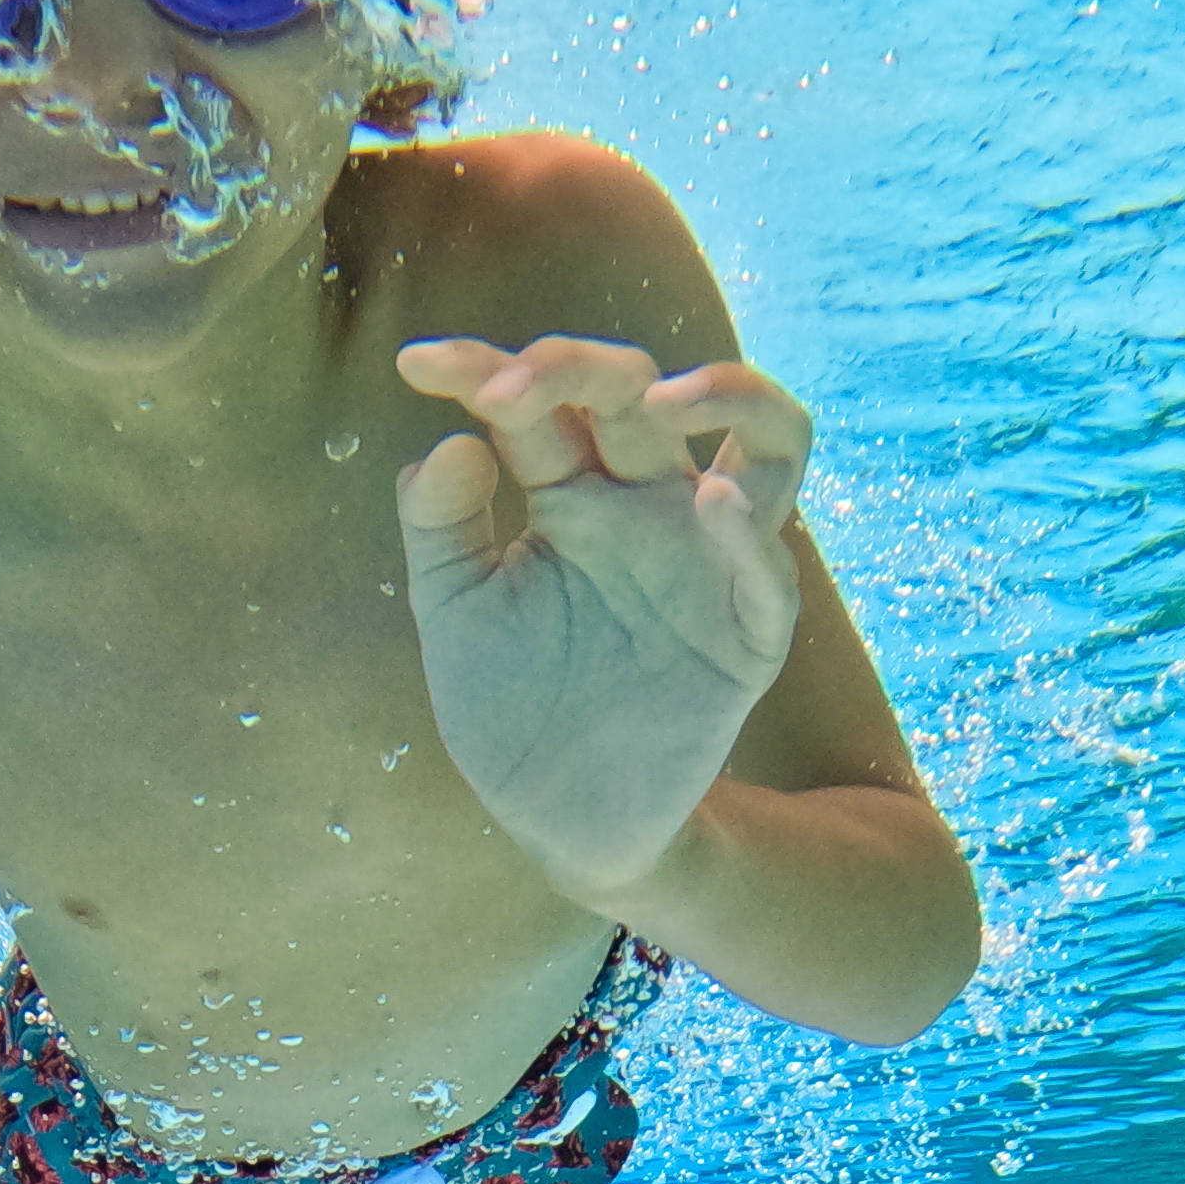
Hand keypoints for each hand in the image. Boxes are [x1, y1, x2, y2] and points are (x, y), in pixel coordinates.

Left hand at [392, 334, 813, 901]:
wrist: (558, 818)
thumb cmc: (508, 702)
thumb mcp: (453, 609)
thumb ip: (440, 526)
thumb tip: (452, 440)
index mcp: (574, 490)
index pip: (543, 401)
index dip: (480, 369)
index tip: (415, 365)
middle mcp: (648, 503)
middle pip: (642, 391)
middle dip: (577, 368)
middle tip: (504, 391)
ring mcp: (708, 559)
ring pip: (767, 438)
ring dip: (727, 394)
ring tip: (658, 400)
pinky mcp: (748, 633)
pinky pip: (770, 571)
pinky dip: (748, 533)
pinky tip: (710, 503)